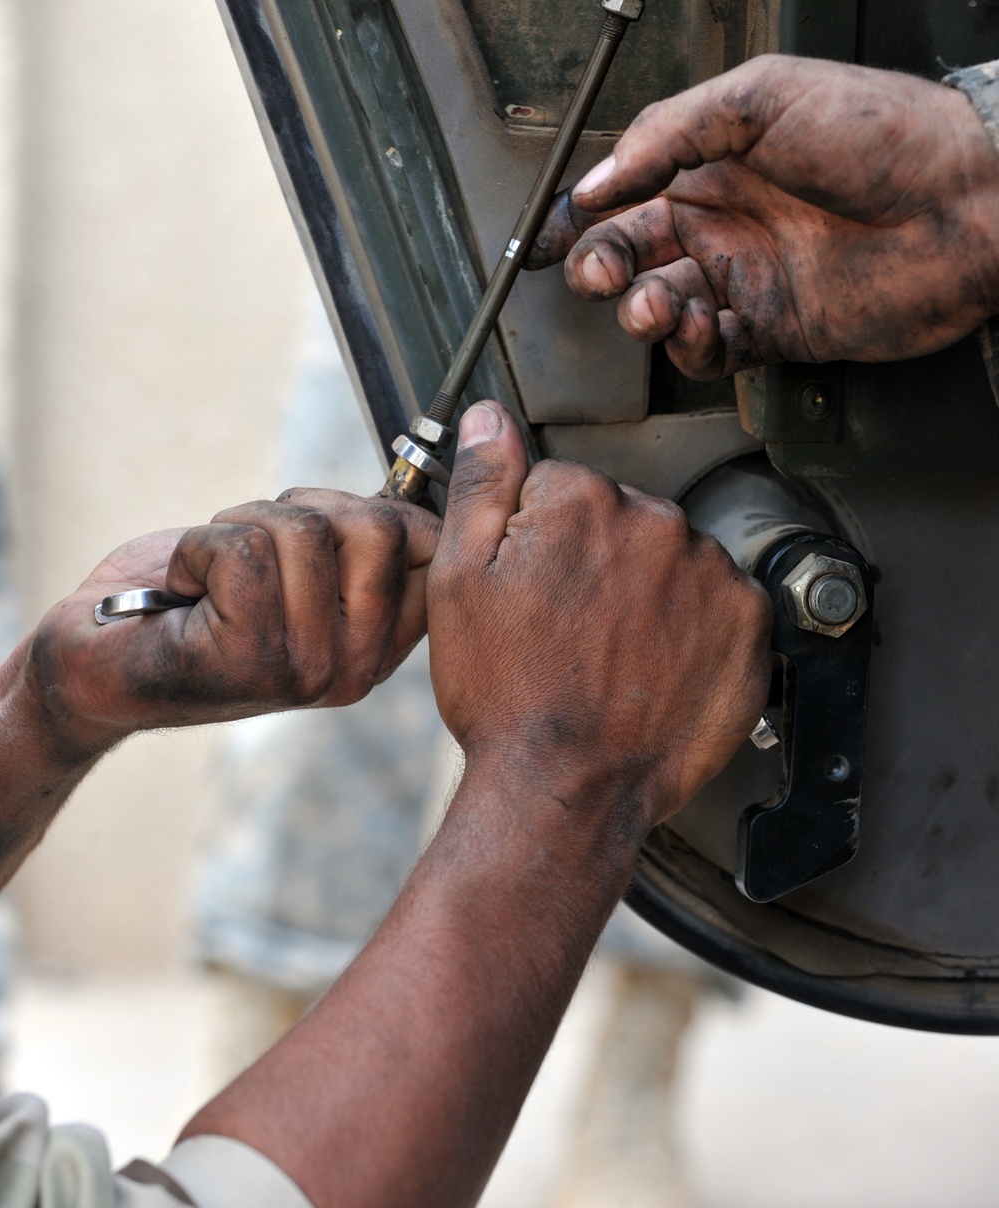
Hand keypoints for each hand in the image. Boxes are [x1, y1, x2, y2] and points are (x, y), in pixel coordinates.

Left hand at [25, 490, 439, 757]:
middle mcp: (357, 667)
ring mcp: (310, 668)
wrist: (98, 660)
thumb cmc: (190, 603)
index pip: (434, 547)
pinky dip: (197, 548)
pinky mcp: (253, 659)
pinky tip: (185, 589)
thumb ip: (358, 543)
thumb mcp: (298, 567)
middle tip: (255, 548)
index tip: (325, 521)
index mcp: (380, 646)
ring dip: (243, 525)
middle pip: (381, 526)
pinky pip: (244, 550)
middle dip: (304, 509)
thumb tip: (413, 490)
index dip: (389, 508)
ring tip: (214, 571)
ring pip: (308, 531)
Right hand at [427, 402, 770, 836]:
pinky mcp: (749, 623)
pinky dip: (695, 627)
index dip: (537, 542)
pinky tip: (654, 666)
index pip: (561, 488)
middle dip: (598, 560)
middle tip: (569, 630)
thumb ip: (482, 486)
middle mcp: (658, 521)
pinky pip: (719, 601)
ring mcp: (710, 572)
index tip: (534, 592)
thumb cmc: (506, 695)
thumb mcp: (459, 582)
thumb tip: (491, 418)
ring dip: (649, 591)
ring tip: (612, 654)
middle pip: (622, 517)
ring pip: (672, 559)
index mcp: (582, 499)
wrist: (565, 789)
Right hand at [527, 55, 998, 377]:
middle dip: (601, 268)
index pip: (624, 193)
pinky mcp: (777, 328)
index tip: (543, 238)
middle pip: (632, 255)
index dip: (577, 217)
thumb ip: (669, 132)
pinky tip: (698, 326)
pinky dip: (693, 346)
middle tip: (596, 273)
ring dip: (643, 311)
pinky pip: (713, 350)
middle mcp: (725, 221)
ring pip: (665, 307)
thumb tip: (598, 177)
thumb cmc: (882, 131)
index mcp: (713, 161)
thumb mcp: (763, 95)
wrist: (964, 200)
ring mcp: (749, 277)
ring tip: (652, 305)